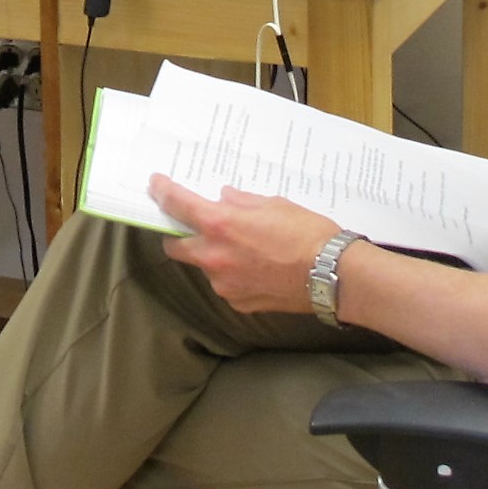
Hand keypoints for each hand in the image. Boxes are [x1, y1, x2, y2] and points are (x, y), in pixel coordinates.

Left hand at [150, 177, 340, 316]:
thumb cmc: (307, 233)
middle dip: (179, 236)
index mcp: (220, 224)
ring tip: (246, 250)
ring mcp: (224, 283)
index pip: (177, 205)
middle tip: (194, 227)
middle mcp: (214, 256)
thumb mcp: (273, 204)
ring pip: (205, 267)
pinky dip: (234, 275)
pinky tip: (258, 269)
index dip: (162, 192)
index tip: (155, 186)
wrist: (332, 274)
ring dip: (214, 256)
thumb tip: (224, 199)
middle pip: (176, 246)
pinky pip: (226, 285)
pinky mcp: (238, 302)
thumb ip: (241, 202)